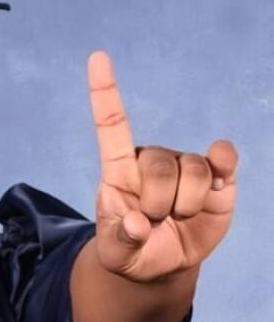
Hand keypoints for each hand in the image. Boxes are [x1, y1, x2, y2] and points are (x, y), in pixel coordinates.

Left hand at [87, 51, 237, 281]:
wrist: (162, 263)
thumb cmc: (131, 251)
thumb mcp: (116, 255)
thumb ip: (120, 241)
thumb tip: (136, 223)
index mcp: (118, 171)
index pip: (111, 125)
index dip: (105, 92)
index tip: (97, 58)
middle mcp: (151, 160)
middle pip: (160, 166)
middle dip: (159, 204)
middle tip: (154, 221)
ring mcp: (184, 166)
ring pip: (193, 170)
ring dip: (186, 206)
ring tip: (175, 218)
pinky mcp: (217, 176)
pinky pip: (224, 157)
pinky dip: (224, 166)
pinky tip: (219, 181)